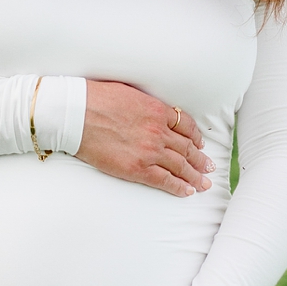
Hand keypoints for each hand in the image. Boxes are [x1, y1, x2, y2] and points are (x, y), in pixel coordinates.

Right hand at [79, 82, 211, 195]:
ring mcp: (149, 151)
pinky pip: (164, 180)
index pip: (186, 125)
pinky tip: (187, 191)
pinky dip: (179, 187)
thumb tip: (151, 111)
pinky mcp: (137, 168)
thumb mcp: (129, 93)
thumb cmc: (96, 99)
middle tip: (209, 167)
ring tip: (204, 183)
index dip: (196, 137)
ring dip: (195, 176)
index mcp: (157, 111)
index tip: (200, 144)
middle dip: (200, 159)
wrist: (76, 113)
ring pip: (181, 166)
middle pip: (187, 148)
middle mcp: (158, 131)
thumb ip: (146, 105)